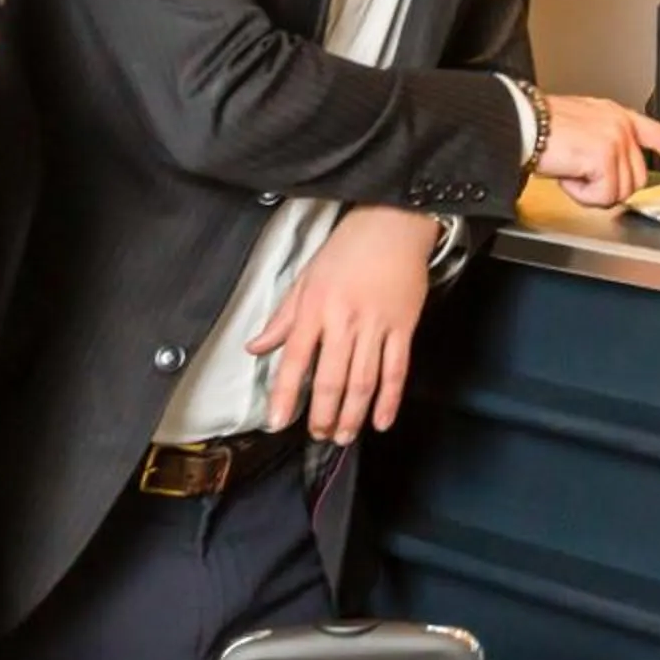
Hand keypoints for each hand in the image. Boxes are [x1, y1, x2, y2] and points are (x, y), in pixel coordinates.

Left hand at [248, 205, 436, 443]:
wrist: (394, 223)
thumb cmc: (346, 249)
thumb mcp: (306, 278)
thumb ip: (283, 317)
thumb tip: (255, 347)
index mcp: (315, 308)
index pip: (295, 359)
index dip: (284, 394)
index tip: (276, 423)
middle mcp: (344, 320)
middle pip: (332, 378)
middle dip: (323, 414)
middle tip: (318, 435)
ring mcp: (377, 325)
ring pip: (364, 381)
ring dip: (353, 414)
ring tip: (343, 436)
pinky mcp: (404, 327)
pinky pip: (397, 370)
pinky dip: (390, 399)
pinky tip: (381, 421)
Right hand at [534, 95, 659, 207]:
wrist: (522, 123)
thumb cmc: (542, 127)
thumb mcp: (584, 127)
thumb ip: (606, 144)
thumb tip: (612, 172)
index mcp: (617, 116)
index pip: (658, 135)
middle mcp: (622, 126)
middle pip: (637, 178)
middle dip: (610, 187)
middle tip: (582, 178)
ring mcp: (616, 141)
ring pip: (621, 191)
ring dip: (593, 191)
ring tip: (572, 171)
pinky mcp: (605, 157)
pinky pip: (603, 195)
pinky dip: (582, 194)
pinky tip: (569, 176)